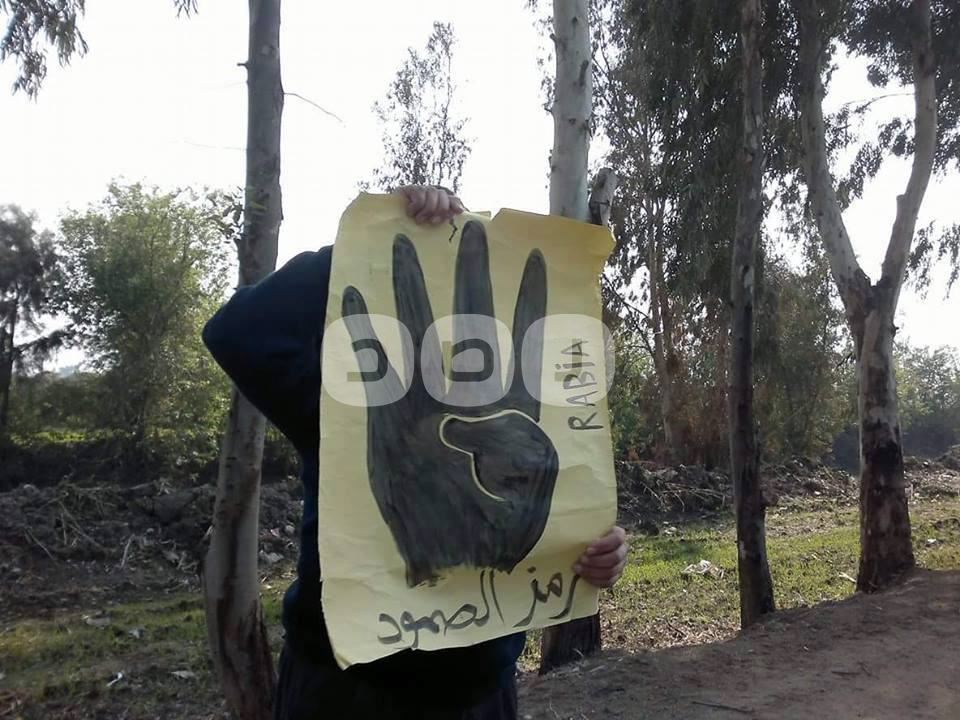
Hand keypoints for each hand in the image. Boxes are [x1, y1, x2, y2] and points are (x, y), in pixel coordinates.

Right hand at [342, 221, 554, 586]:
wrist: (453, 559)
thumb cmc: (501, 525)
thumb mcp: (531, 483)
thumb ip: (515, 441)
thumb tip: (470, 418)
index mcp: (511, 405)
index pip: (526, 338)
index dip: (534, 298)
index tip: (538, 256)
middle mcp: (467, 395)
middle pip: (472, 318)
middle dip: (471, 273)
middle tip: (470, 230)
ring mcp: (427, 404)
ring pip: (420, 332)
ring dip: (411, 288)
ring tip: (401, 244)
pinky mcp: (391, 424)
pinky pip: (376, 371)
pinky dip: (364, 336)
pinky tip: (351, 299)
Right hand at [392, 185, 464, 224]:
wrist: (389, 221)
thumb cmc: (412, 227)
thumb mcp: (431, 224)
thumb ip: (444, 217)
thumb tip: (462, 211)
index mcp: (440, 202)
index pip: (453, 199)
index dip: (456, 204)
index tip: (459, 212)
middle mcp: (432, 193)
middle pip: (444, 196)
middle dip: (440, 210)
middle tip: (432, 222)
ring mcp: (421, 189)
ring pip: (433, 195)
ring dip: (426, 211)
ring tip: (419, 220)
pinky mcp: (410, 188)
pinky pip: (420, 196)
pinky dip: (416, 207)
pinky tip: (410, 212)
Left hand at [574, 526, 627, 588]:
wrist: (583, 548)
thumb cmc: (583, 534)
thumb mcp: (584, 527)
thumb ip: (582, 526)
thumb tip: (569, 525)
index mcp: (618, 534)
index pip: (617, 539)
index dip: (603, 545)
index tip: (588, 549)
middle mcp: (622, 549)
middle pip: (615, 557)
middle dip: (596, 560)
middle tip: (581, 559)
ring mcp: (620, 564)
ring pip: (611, 571)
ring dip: (593, 571)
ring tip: (578, 568)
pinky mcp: (615, 576)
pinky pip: (608, 582)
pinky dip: (595, 580)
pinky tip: (583, 576)